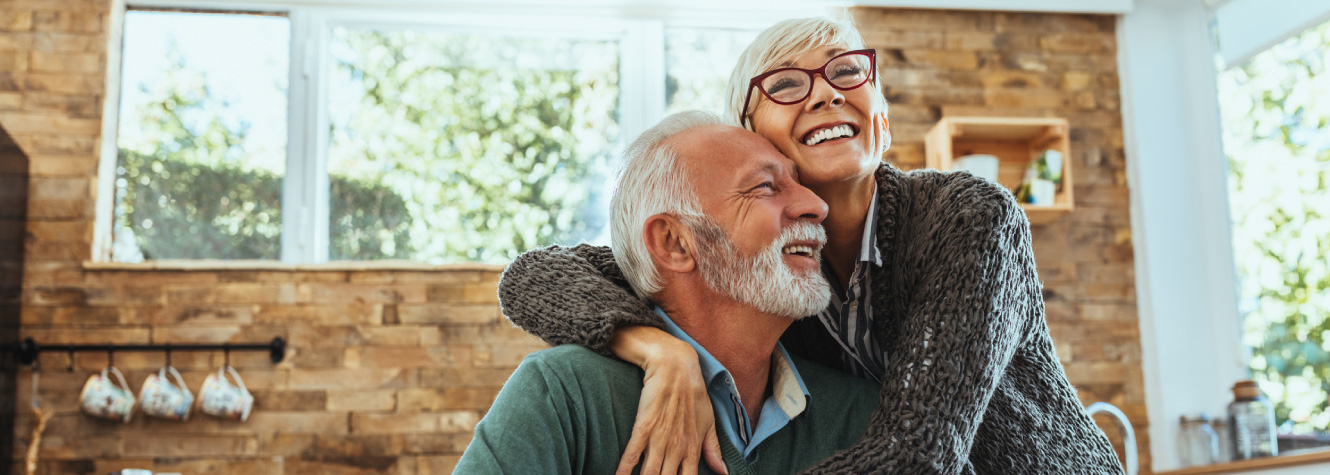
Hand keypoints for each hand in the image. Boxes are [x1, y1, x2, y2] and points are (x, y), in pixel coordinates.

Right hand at [611, 328, 726, 474]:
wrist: (675, 365)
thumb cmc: (693, 393)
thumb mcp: (708, 422)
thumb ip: (713, 450)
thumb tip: (723, 473)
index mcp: (693, 449)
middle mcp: (677, 447)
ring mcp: (660, 437)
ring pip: (650, 473)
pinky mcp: (644, 425)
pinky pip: (633, 453)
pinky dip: (625, 468)